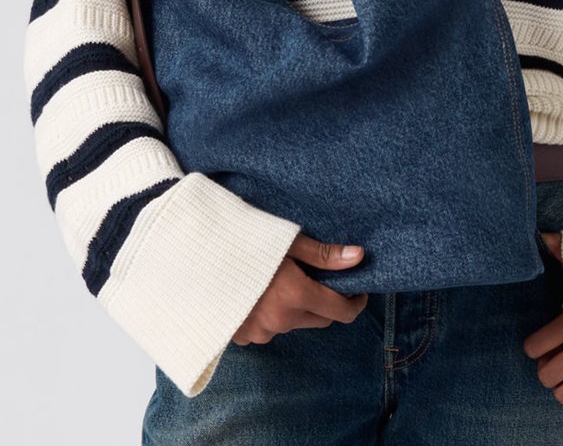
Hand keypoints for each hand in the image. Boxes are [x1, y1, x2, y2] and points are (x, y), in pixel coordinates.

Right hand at [231, 233, 368, 345]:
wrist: (188, 255)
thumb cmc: (239, 239)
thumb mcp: (285, 240)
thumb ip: (323, 254)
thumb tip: (359, 257)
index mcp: (295, 296)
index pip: (341, 312)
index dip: (355, 302)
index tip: (358, 289)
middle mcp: (280, 321)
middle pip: (319, 318)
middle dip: (326, 301)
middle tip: (319, 276)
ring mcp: (258, 333)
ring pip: (293, 323)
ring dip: (297, 307)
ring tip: (283, 278)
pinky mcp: (239, 337)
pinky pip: (268, 329)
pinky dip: (272, 314)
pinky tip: (261, 291)